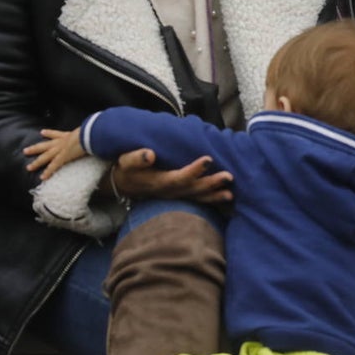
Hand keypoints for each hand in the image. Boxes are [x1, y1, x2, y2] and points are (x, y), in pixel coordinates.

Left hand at [23, 129, 86, 179]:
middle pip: (45, 145)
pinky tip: (42, 178)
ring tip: (28, 167)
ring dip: (36, 162)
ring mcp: (60, 149)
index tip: (42, 132)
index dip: (49, 133)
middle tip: (26, 150)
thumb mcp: (88, 130)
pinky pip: (54, 166)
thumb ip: (89, 132)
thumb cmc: (91, 131)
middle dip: (35, 148)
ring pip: (45, 156)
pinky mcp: (63, 157)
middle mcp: (62, 142)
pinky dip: (48, 172)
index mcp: (68, 135)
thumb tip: (96, 132)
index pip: (56, 134)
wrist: (89, 133)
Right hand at [111, 148, 233, 203]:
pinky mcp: (180, 196)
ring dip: (215, 195)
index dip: (194, 170)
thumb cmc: (128, 169)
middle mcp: (170, 191)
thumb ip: (137, 158)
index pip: (179, 177)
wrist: (124, 184)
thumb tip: (149, 154)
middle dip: (211, 183)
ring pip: (198, 197)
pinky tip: (228, 197)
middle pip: (193, 189)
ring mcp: (176, 196)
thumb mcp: (126, 161)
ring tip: (231, 194)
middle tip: (229, 176)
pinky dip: (212, 200)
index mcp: (159, 181)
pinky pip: (198, 200)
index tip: (208, 159)